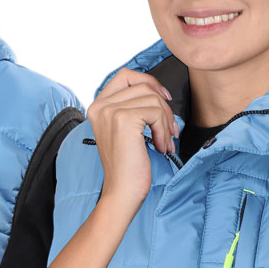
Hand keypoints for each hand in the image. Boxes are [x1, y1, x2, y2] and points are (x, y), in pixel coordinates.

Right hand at [87, 68, 178, 219]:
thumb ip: (134, 108)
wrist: (122, 192)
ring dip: (166, 121)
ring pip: (152, 98)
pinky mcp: (124, 119)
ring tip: (165, 142)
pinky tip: (160, 146)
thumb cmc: (128, 167)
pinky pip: (156, 112)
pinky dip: (164, 130)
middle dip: (163, 106)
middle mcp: (100, 106)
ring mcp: (111, 111)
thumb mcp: (127, 131)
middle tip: (170, 128)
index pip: (125, 76)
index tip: (164, 99)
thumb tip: (160, 93)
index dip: (149, 82)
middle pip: (143, 85)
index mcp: (98, 106)